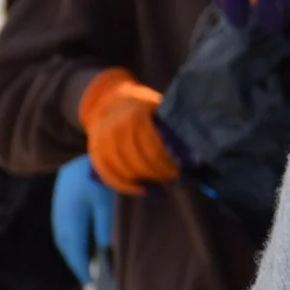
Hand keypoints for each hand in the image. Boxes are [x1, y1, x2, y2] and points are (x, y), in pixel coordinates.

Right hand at [49, 156, 115, 282]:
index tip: (89, 282)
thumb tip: (103, 248)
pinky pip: (64, 223)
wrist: (85, 144)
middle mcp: (60, 213)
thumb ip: (104, 226)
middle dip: (75, 260)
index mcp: (70, 217)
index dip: (81, 266)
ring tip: (84, 261)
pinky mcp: (64, 196)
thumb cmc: (101, 173)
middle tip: (86, 276)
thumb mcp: (106, 201)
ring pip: (63, 233)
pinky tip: (82, 238)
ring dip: (72, 248)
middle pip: (66, 243)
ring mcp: (59, 204)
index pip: (74, 249)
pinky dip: (72, 235)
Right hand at [77, 69, 179, 195]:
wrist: (110, 100)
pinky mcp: (94, 149)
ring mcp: (101, 139)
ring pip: (122, 169)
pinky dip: (122, 186)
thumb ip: (171, 122)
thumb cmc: (143, 106)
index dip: (165, 163)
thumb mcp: (159, 106)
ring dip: (142, 180)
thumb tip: (195, 145)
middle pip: (137, 161)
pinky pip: (106, 173)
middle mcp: (115, 127)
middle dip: (157, 173)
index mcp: (135, 116)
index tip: (178, 170)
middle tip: (172, 177)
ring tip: (159, 183)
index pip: (152, 147)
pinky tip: (139, 190)